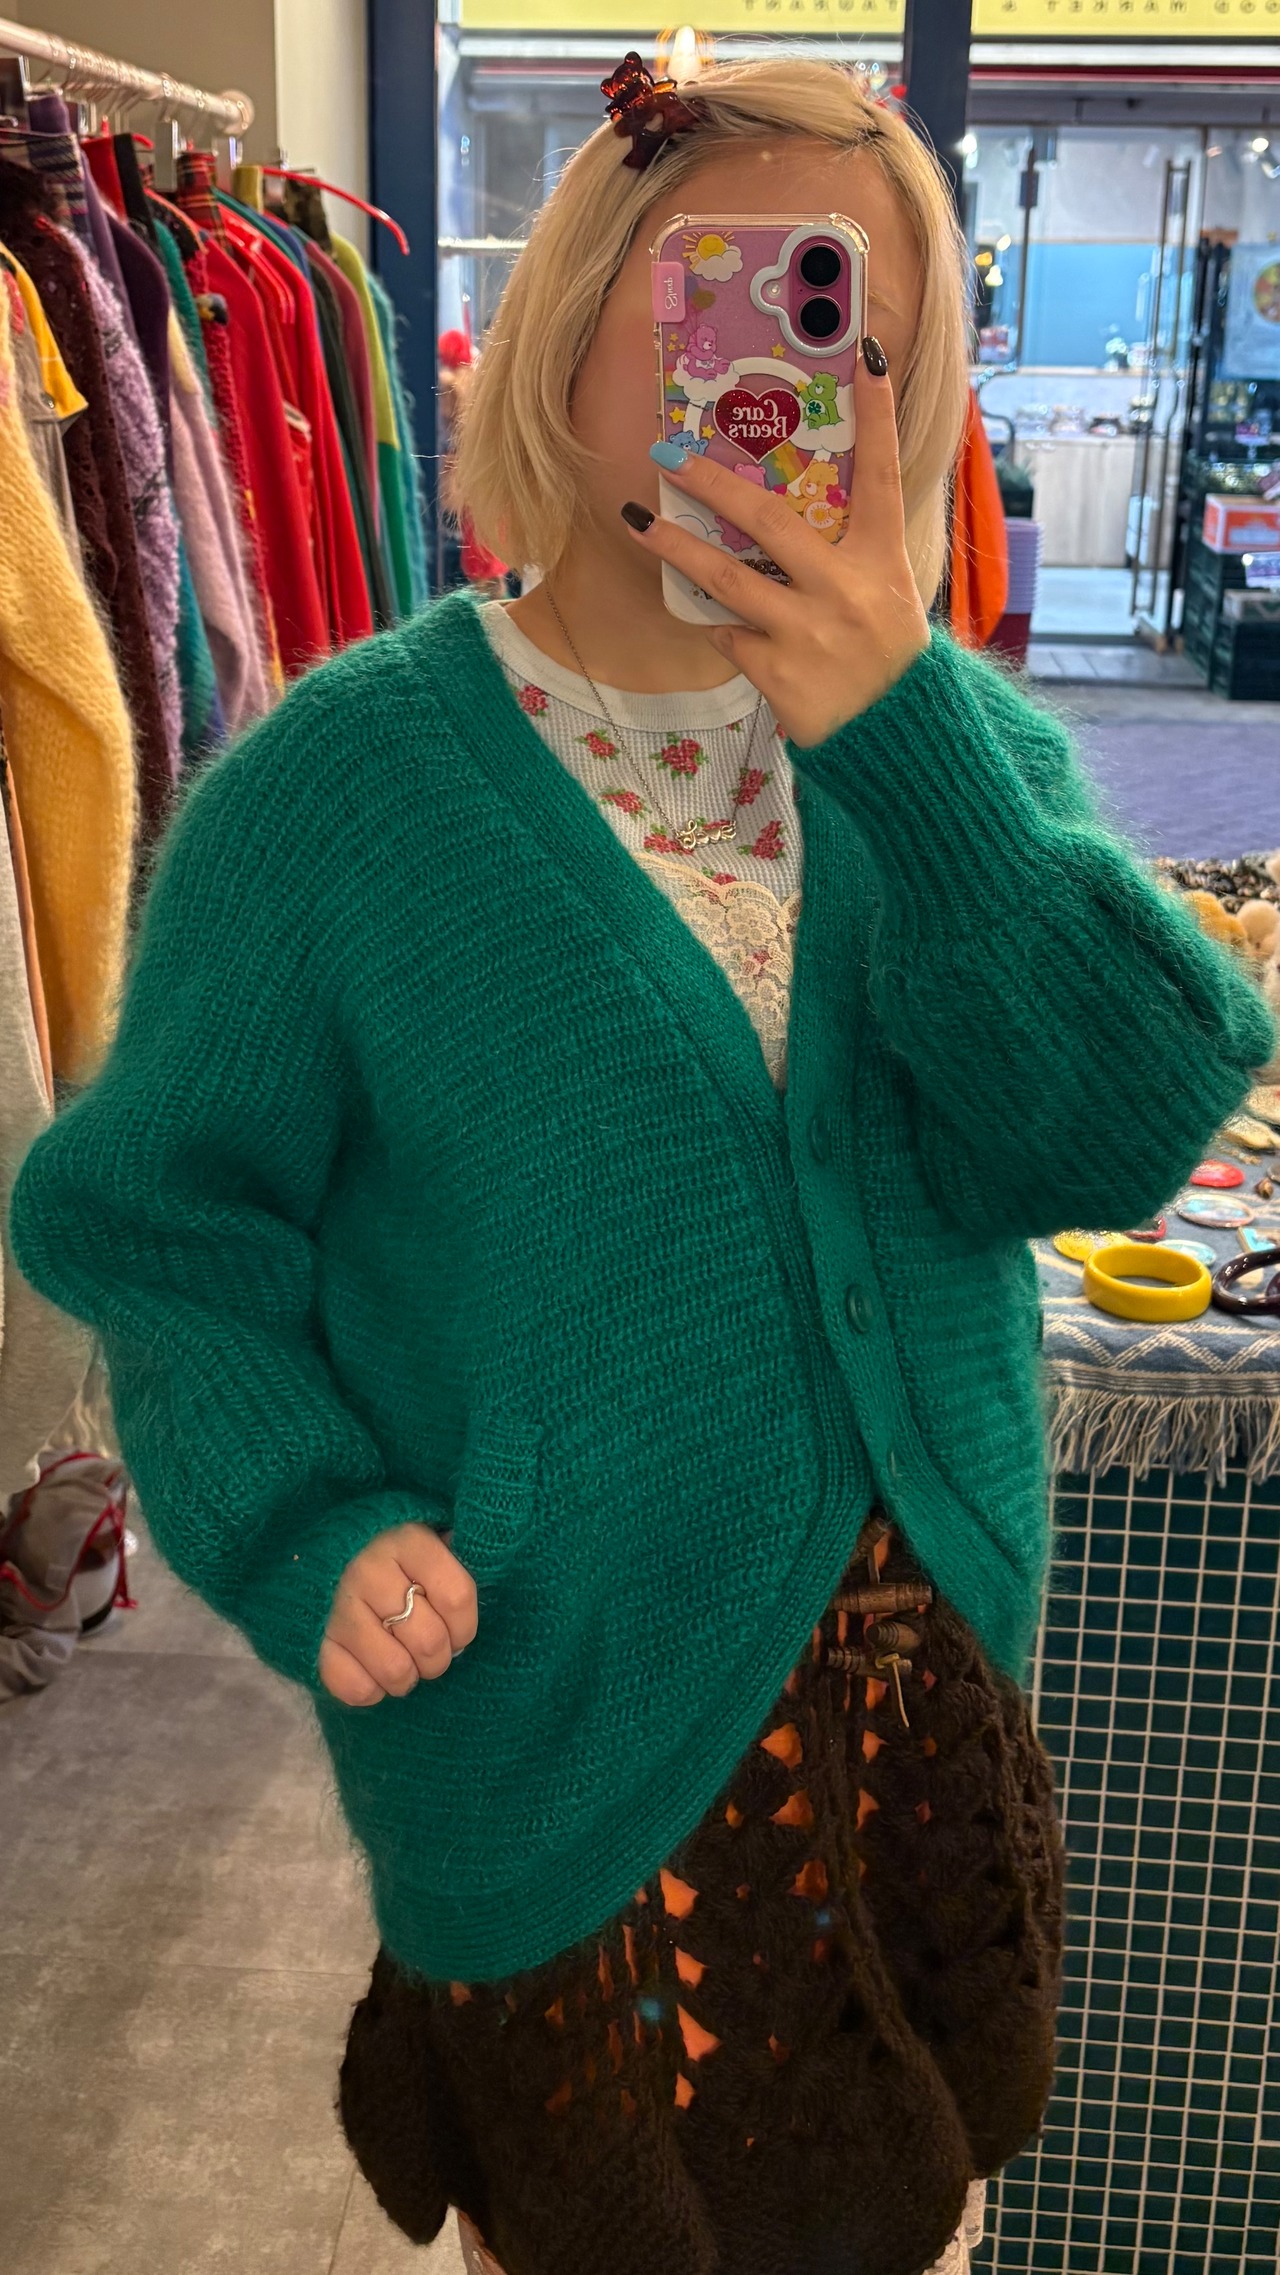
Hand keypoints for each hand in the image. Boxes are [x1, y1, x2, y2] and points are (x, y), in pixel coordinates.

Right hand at [318, 1522, 477, 1705]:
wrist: (317, 1548)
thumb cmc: (389, 1550)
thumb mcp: (425, 1538)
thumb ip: (454, 1560)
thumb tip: (482, 1590)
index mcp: (407, 1540)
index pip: (458, 1598)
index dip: (465, 1628)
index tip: (459, 1633)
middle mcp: (370, 1569)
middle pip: (429, 1641)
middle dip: (438, 1659)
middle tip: (429, 1653)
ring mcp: (337, 1605)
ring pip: (396, 1670)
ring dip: (406, 1678)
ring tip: (402, 1663)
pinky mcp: (312, 1639)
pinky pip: (354, 1688)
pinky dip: (370, 1691)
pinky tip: (371, 1671)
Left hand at [626, 339, 929, 748]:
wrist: (893, 743)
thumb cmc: (887, 666)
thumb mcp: (886, 600)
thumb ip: (847, 558)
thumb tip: (789, 517)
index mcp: (882, 562)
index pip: (884, 473)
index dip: (879, 413)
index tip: (866, 353)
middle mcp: (847, 590)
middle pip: (770, 521)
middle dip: (715, 483)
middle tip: (671, 455)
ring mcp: (810, 633)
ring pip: (726, 578)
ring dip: (676, 547)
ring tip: (638, 523)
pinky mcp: (779, 674)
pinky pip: (729, 635)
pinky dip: (717, 624)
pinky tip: (712, 618)